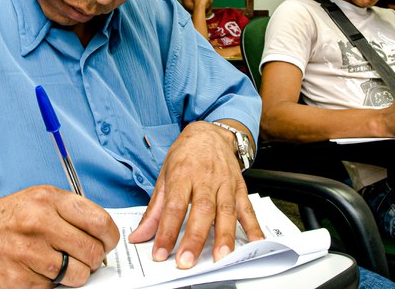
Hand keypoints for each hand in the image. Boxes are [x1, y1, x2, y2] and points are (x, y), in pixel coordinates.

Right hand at [0, 186, 118, 288]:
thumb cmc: (2, 220)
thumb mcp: (36, 200)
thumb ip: (69, 212)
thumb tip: (103, 233)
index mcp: (47, 199)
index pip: (98, 221)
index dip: (109, 237)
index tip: (107, 243)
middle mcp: (37, 222)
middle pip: (91, 251)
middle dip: (93, 259)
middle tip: (84, 259)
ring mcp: (26, 253)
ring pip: (76, 275)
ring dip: (73, 276)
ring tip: (57, 266)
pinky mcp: (16, 281)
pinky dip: (48, 285)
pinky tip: (34, 272)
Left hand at [128, 121, 263, 268]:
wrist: (209, 133)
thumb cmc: (185, 155)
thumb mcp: (164, 176)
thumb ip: (154, 210)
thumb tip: (139, 235)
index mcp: (182, 174)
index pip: (173, 206)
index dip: (166, 231)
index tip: (160, 252)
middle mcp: (205, 178)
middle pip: (201, 210)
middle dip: (194, 237)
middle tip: (187, 260)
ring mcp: (225, 183)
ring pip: (226, 210)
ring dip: (224, 235)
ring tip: (221, 257)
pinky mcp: (239, 187)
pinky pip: (247, 208)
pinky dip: (253, 225)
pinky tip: (255, 242)